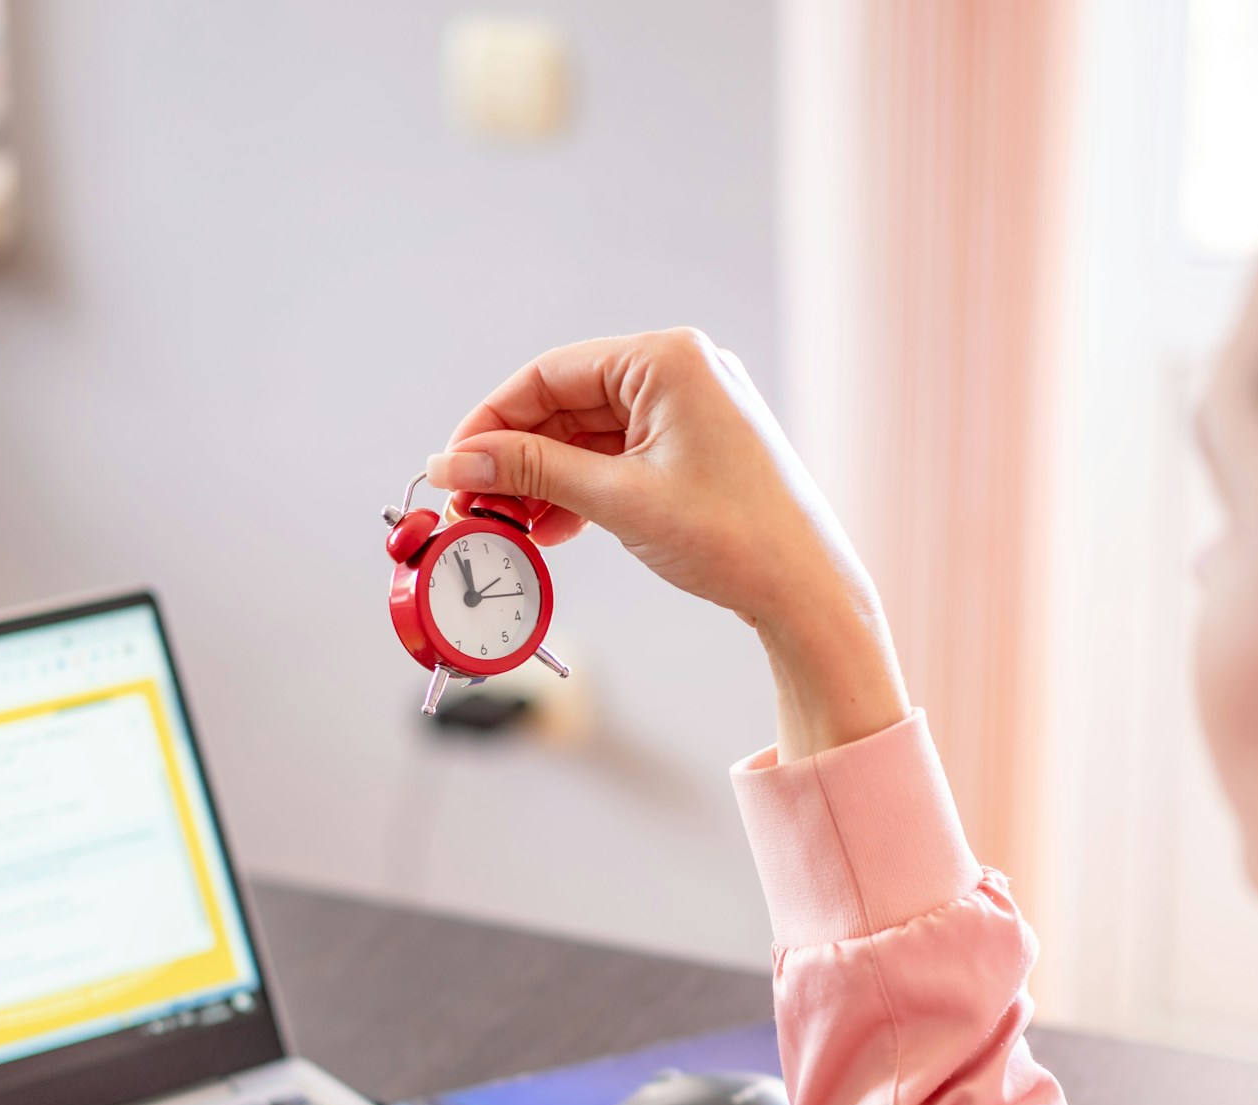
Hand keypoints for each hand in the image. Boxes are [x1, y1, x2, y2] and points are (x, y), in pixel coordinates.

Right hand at [428, 328, 908, 759]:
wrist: (805, 591)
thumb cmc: (731, 538)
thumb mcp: (617, 499)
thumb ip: (531, 471)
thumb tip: (456, 460)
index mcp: (668, 358)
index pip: (550, 373)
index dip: (492, 420)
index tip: (451, 463)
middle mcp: (681, 370)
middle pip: (566, 404)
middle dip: (516, 457)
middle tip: (472, 504)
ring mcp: (690, 409)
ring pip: (588, 435)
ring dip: (544, 479)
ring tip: (506, 526)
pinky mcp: (694, 447)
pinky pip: (617, 457)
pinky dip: (580, 490)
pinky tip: (549, 530)